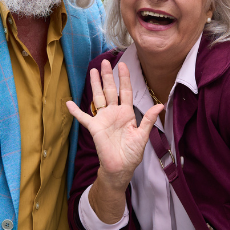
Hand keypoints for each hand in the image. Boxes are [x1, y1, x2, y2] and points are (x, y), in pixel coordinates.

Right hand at [66, 60, 163, 190]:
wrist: (120, 167)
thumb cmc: (132, 153)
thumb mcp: (142, 136)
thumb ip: (148, 119)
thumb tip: (160, 104)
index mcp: (127, 113)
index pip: (126, 92)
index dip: (124, 79)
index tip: (123, 65)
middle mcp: (114, 113)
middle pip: (110, 90)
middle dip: (108, 76)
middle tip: (104, 62)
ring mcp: (103, 119)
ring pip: (98, 97)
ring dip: (95, 85)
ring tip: (92, 71)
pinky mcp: (94, 127)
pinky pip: (83, 117)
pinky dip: (76, 111)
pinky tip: (69, 103)